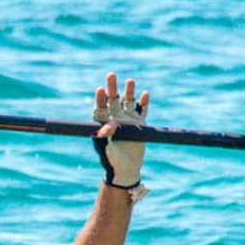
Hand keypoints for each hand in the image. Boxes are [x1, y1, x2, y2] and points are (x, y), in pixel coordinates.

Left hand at [92, 72, 149, 187]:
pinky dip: (143, 102)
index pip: (100, 107)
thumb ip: (105, 137)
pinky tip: (144, 94)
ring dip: (129, 91)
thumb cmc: (112, 162)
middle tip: (111, 75)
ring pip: (128, 100)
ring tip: (130, 81)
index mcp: (103, 123)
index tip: (100, 90)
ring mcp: (128, 119)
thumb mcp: (106, 150)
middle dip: (112, 87)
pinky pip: (142, 109)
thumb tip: (108, 124)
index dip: (99, 98)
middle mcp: (115, 118)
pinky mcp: (140, 123)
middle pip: (113, 99)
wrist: (127, 170)